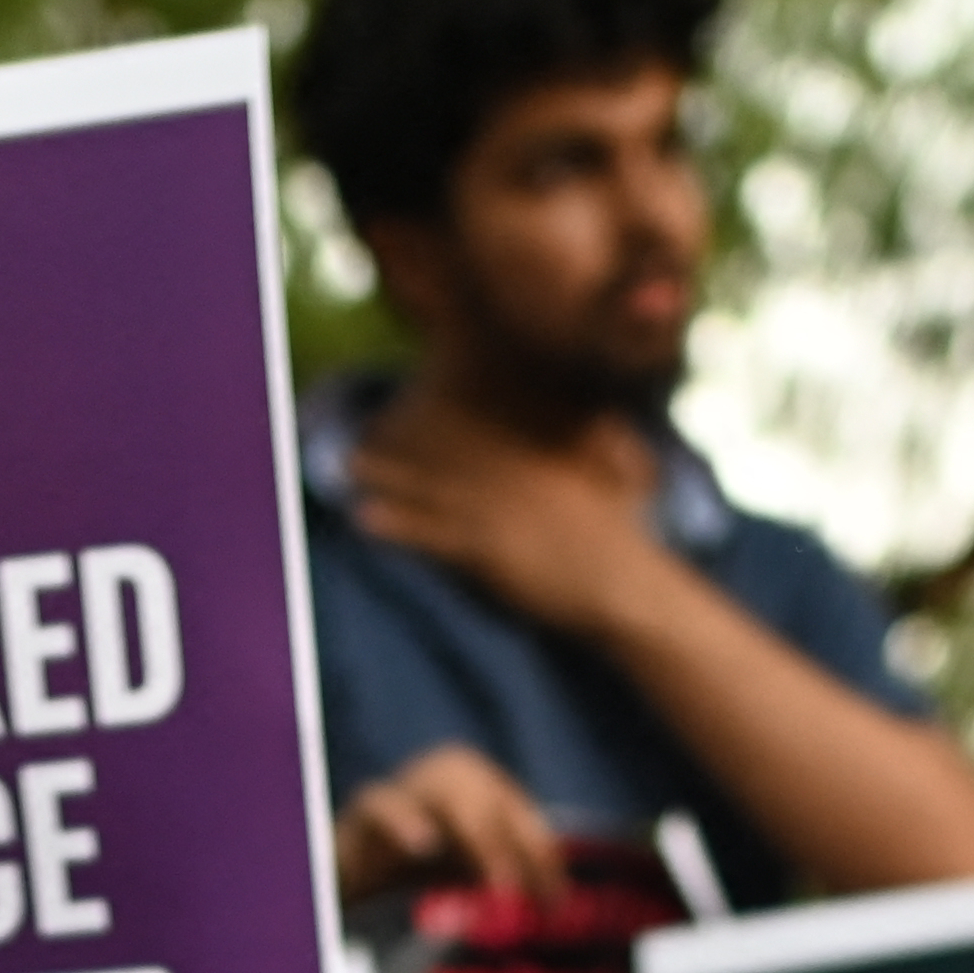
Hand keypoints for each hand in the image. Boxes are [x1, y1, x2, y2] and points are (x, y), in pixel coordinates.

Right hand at [336, 743, 570, 903]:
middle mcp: (445, 774)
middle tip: (519, 896)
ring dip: (477, 838)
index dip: (541, 858)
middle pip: (488, 801)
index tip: (555, 906)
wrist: (345, 870)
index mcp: (479, 784)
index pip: (521, 816)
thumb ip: (503, 874)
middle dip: (510, 848)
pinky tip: (424, 847)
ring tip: (496, 883)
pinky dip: (403, 821)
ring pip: (445, 795)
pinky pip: (381, 803)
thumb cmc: (413, 867)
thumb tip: (554, 901)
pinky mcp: (364, 808)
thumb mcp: (466, 871)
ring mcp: (405, 787)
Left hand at [341, 390, 682, 644]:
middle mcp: (512, 467)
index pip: (486, 411)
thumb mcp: (618, 467)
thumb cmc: (622, 533)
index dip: (445, 397)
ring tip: (348, 463)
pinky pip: (431, 533)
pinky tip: (364, 517)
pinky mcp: (488, 548)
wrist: (625, 587)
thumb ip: (601, 436)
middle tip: (363, 423)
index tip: (416, 385)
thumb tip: (603, 417)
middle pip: (446, 442)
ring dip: (386, 473)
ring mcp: (498, 506)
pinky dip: (397, 524)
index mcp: (541, 443)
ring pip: (429, 483)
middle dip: (404, 433)